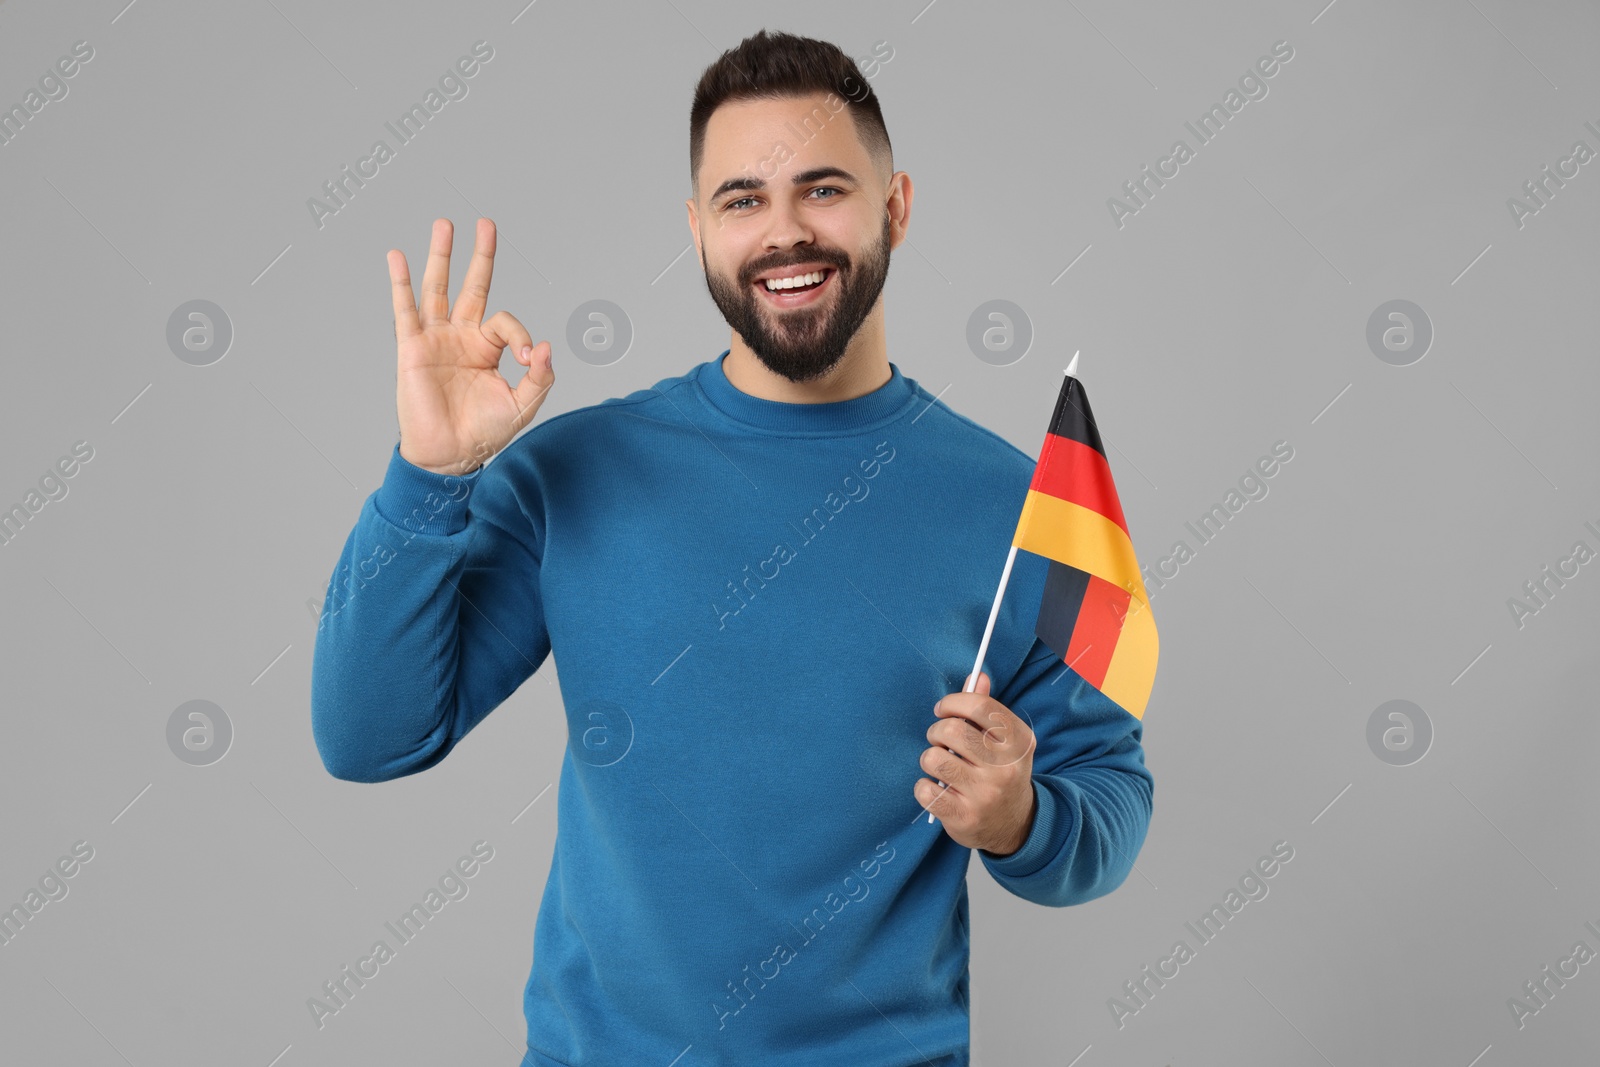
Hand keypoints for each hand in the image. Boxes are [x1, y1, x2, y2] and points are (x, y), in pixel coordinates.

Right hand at [390, 218, 554, 474]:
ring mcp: (436, 339)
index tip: (529, 359)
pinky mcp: (412, 348)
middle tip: (485, 223)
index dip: (522, 336)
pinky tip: (396, 256)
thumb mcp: (523, 405)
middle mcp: (462, 337)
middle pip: (472, 286)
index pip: (506, 322)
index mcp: (488, 348)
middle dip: (480, 256)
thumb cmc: (485, 432)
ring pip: (438, 289)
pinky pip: (405, 309)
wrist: (451, 454)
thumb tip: (547, 346)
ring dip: (441, 257)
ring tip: (444, 224)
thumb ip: (540, 377)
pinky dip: (400, 282)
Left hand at [916, 671, 1037, 855]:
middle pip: (952, 730)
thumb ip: (988, 709)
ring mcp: (985, 795)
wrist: (1014, 825)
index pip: (980, 706)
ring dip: (929, 758)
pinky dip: (924, 786)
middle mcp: (1006, 768)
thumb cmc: (1001, 772)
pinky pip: (925, 789)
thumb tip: (977, 676)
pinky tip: (937, 789)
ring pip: (934, 759)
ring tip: (940, 765)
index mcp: (1019, 742)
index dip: (953, 702)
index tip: (942, 710)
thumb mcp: (1005, 742)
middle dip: (937, 731)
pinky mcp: (964, 816)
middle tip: (939, 740)